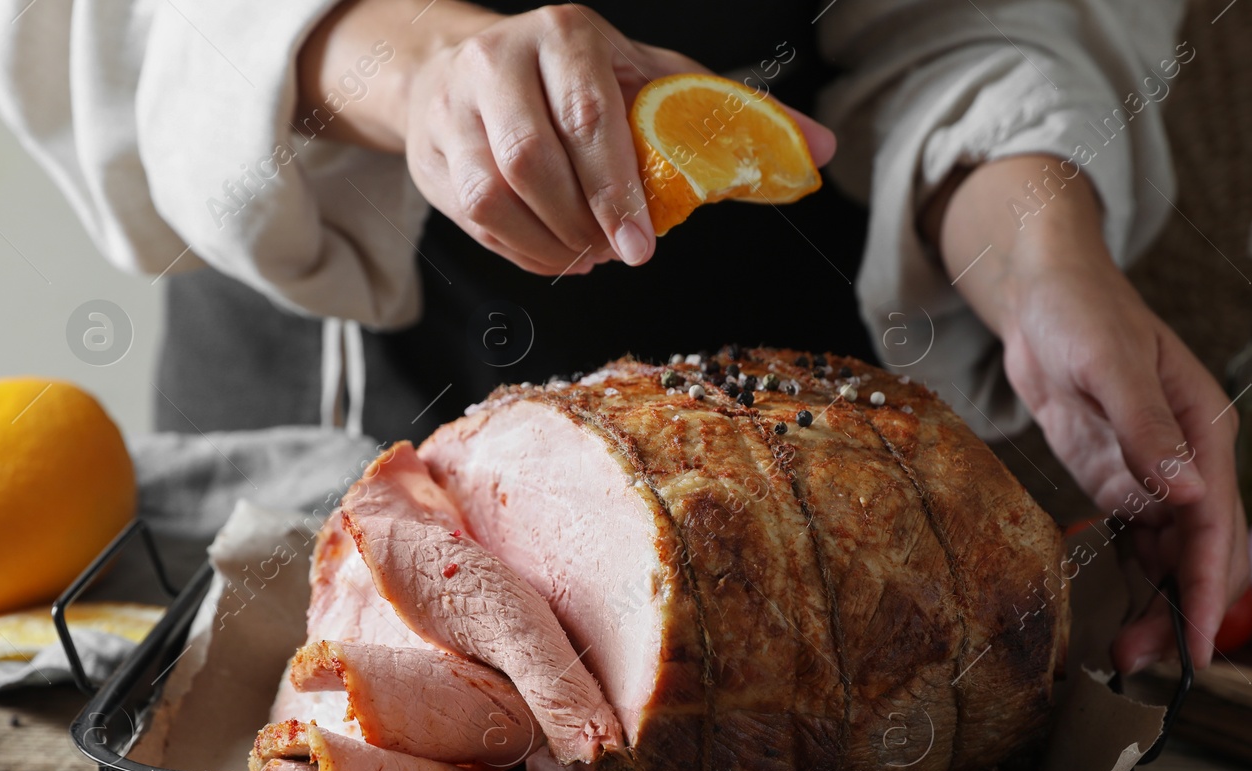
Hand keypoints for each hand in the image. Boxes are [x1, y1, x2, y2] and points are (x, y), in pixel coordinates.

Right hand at [300, 1, 834, 275]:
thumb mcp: (652, 81)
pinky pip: (472, 221)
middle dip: (580, 223)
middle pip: (529, 159)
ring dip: (549, 244)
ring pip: (492, 195)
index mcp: (564, 35)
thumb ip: (730, 115)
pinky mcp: (430, 154)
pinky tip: (555, 254)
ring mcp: (453, 107)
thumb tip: (820, 149)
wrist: (463, 67)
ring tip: (586, 255)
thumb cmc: (577, 80)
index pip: (585, 113)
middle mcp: (498, 61)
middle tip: (615, 255)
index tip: (640, 247)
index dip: (614, 189)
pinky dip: (521, 252)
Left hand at [938, 155, 1247, 670]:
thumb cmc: (1081, 313)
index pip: (1216, 523)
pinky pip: (1137, 543)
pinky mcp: (1125, 479)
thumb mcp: (1108, 364)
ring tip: (1125, 653)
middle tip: (1147, 663)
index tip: (1198, 645)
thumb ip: (1147, 431)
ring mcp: (1159, 473)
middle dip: (1184, 612)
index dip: (1208, 588)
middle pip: (1202, 551)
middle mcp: (1191, 459)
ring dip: (1156, 606)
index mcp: (1205, 431)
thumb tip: (1190, 494)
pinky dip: (1132, 581)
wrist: (1042, 295)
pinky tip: (1117, 616)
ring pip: (1171, 557)